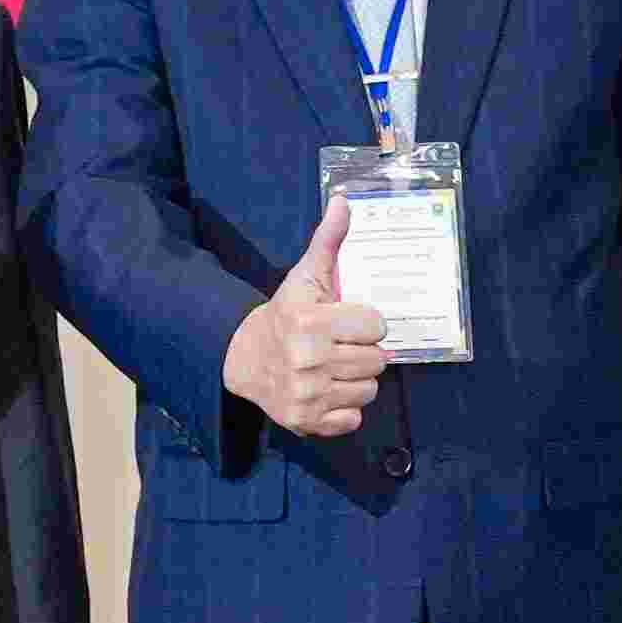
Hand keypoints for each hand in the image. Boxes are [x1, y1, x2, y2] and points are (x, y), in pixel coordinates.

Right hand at [222, 201, 390, 440]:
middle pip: (377, 360)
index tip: (350, 321)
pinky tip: (329, 390)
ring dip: (359, 379)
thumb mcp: (305, 277)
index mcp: (310, 322)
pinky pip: (353, 418)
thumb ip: (328, 241)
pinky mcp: (306, 421)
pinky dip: (345, 408)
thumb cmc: (285, 315)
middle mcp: (308, 360)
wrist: (244, 358)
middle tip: (344, 345)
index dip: (367, 323)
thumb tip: (344, 201)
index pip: (375, 326)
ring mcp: (307, 395)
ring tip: (338, 366)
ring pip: (369, 389)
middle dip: (365, 351)